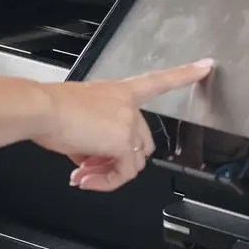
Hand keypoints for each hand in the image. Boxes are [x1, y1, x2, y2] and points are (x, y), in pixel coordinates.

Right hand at [32, 60, 214, 192]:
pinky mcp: (123, 142)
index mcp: (119, 91)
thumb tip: (88, 161)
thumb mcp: (76, 121)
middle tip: (89, 168)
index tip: (206, 65)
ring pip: (133, 161)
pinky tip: (86, 180)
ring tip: (83, 177)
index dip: (184, 74)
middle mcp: (128, 105)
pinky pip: (123, 173)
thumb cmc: (50, 109)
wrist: (41, 109)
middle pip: (141, 142)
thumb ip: (90, 140)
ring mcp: (128, 123)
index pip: (158, 80)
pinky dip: (106, 182)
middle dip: (117, 161)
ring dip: (108, 174)